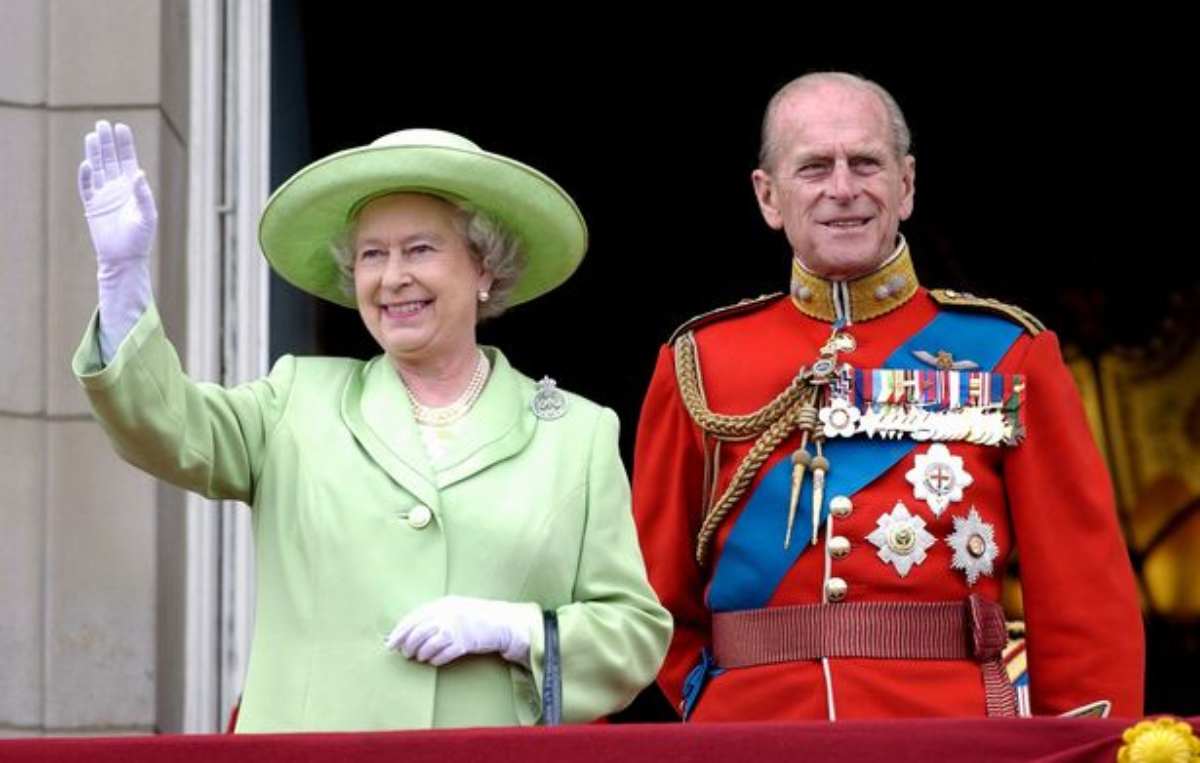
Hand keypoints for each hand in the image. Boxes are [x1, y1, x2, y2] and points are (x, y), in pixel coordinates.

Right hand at [78, 120, 156, 266]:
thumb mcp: (147, 216)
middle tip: (102, 123)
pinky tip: (86, 163)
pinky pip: (86, 187)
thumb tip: (139, 173)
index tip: (120, 127)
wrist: (124, 258)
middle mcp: (118, 188)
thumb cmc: (140, 239)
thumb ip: (143, 195)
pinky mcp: (92, 206)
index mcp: (133, 188)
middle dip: (107, 142)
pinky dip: (85, 176)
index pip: (128, 160)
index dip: (124, 144)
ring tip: (92, 135)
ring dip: (94, 153)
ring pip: (97, 169)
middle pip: (110, 159)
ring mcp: (103, 195)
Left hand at [385, 596, 536, 667]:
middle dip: (408, 646)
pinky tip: (433, 661)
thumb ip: (434, 615)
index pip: (413, 617)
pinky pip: (442, 655)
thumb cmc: (475, 616)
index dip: (399, 632)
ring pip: (428, 645)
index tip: (390, 643)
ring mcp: (456, 628)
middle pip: (418, 632)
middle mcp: (447, 614)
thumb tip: (409, 631)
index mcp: (442, 604)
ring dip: (420, 654)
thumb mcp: (454, 608)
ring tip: (420, 657)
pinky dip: (435, 659)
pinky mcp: (464, 643)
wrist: (501, 622)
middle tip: (405, 653)